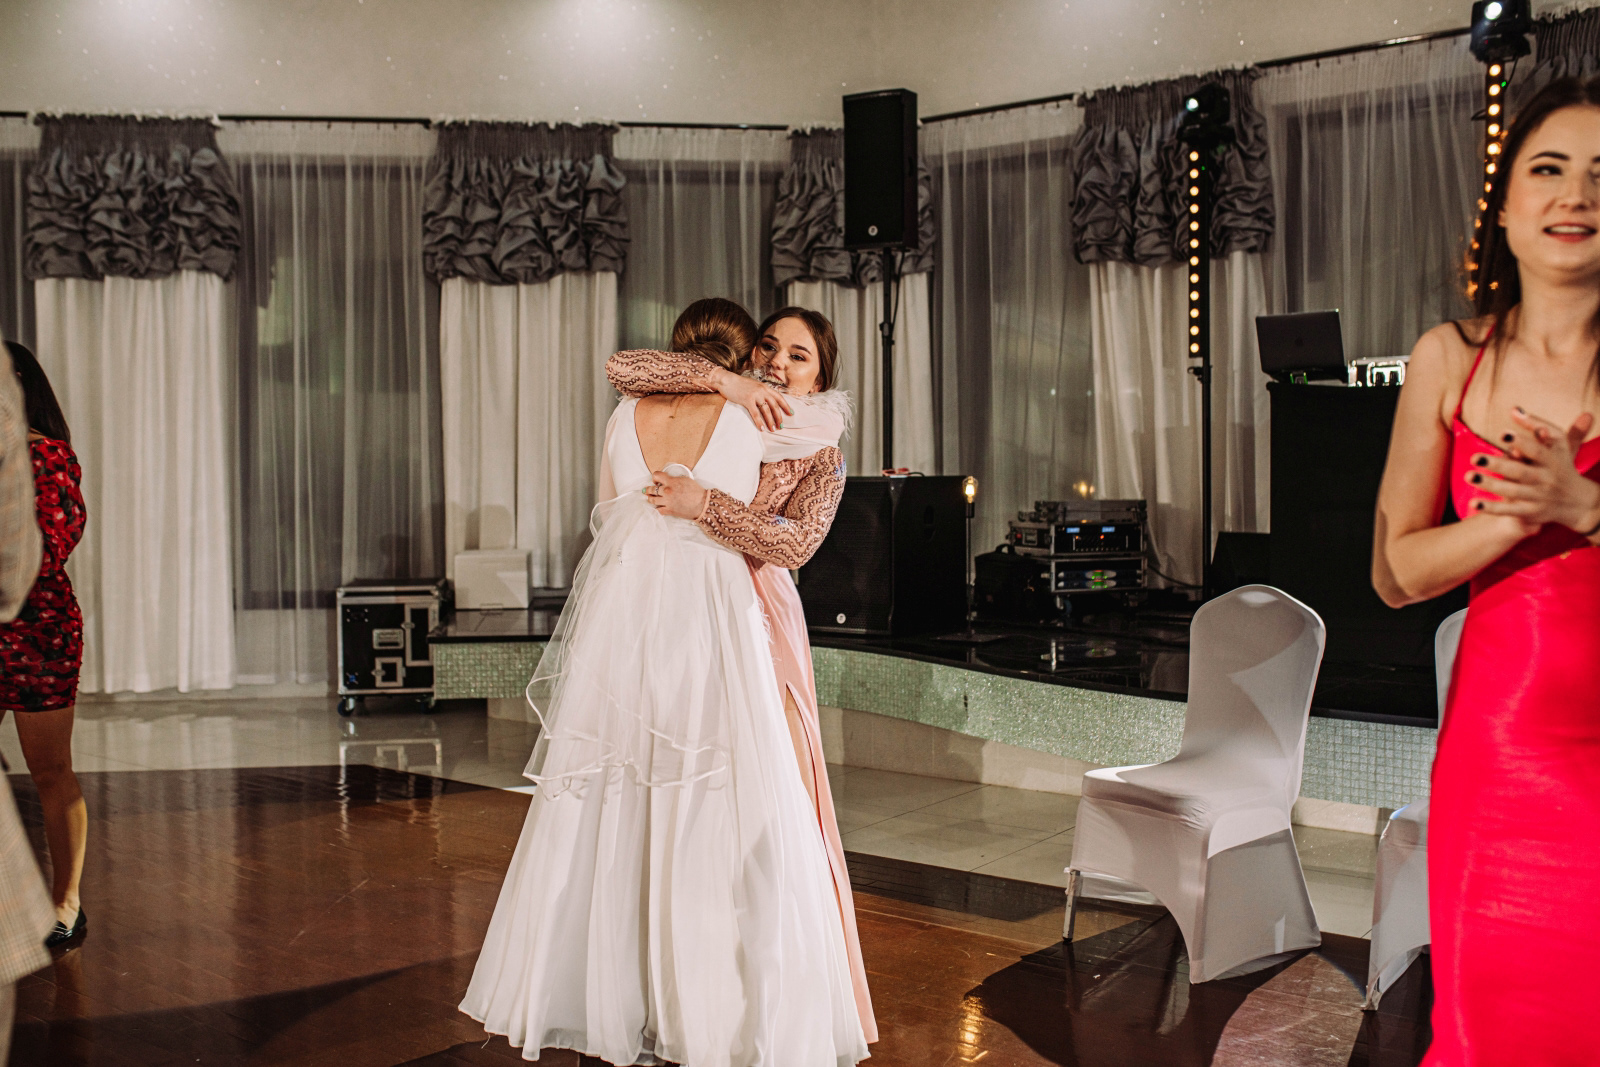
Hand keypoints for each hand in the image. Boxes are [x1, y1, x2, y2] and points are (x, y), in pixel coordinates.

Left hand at [646, 470, 708, 518]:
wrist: (702, 504)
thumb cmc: (696, 491)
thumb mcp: (686, 479)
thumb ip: (675, 478)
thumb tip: (670, 477)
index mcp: (671, 482)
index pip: (656, 475)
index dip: (654, 477)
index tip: (656, 480)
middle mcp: (667, 491)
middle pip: (651, 489)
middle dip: (648, 489)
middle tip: (647, 490)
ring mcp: (667, 501)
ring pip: (652, 500)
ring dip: (650, 498)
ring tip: (650, 498)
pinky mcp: (669, 510)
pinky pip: (658, 510)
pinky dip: (657, 508)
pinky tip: (658, 507)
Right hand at [710, 367, 791, 431]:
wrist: (727, 380)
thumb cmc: (739, 384)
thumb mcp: (754, 386)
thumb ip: (762, 392)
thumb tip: (768, 401)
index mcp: (765, 387)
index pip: (779, 397)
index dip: (786, 406)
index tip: (791, 414)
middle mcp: (762, 390)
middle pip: (774, 405)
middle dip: (779, 417)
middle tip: (781, 426)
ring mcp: (755, 395)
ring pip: (766, 410)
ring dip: (770, 421)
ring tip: (773, 429)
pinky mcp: (747, 400)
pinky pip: (755, 413)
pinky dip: (759, 422)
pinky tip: (761, 428)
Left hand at [1465, 406, 1599, 536]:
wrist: (1578, 502)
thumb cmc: (1560, 464)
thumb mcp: (1558, 444)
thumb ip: (1537, 425)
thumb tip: (1514, 409)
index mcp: (1552, 460)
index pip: (1537, 451)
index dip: (1521, 442)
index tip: (1501, 434)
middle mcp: (1545, 479)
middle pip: (1521, 472)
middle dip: (1498, 465)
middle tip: (1474, 458)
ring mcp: (1538, 497)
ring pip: (1512, 492)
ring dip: (1490, 485)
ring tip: (1468, 476)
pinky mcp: (1530, 513)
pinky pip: (1510, 511)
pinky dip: (1492, 508)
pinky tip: (1473, 503)